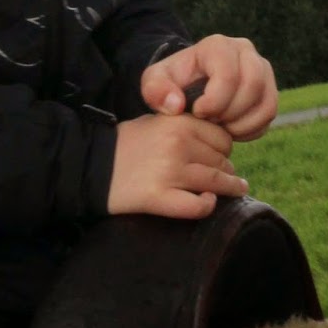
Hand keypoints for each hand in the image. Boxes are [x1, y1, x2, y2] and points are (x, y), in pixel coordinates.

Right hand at [107, 112, 246, 219]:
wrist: (90, 164)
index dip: (225, 148)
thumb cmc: (124, 142)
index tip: (222, 156)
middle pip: (221, 160)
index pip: (222, 137)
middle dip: (227, 169)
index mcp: (178, 124)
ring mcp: (170, 173)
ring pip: (216, 182)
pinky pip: (197, 206)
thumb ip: (185, 127)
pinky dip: (207, 206)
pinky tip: (208, 203)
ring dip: (229, 188)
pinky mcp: (159, 198)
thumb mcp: (155, 121)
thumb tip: (217, 141)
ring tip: (236, 190)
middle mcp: (178, 146)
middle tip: (229, 177)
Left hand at [140, 35, 276, 139]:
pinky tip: (231, 131)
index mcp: (218, 46)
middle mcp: (245, 51)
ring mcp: (262, 69)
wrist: (188, 84)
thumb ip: (156, 91)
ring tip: (220, 128)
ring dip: (242, 124)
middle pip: (253, 86)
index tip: (197, 112)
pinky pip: (270, 114)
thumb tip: (177, 105)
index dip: (214, 102)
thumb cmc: (172, 81)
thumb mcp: (154, 82)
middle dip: (230, 113)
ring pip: (267, 102)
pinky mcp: (269, 89)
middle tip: (210, 122)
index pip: (228, 75)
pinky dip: (252, 129)